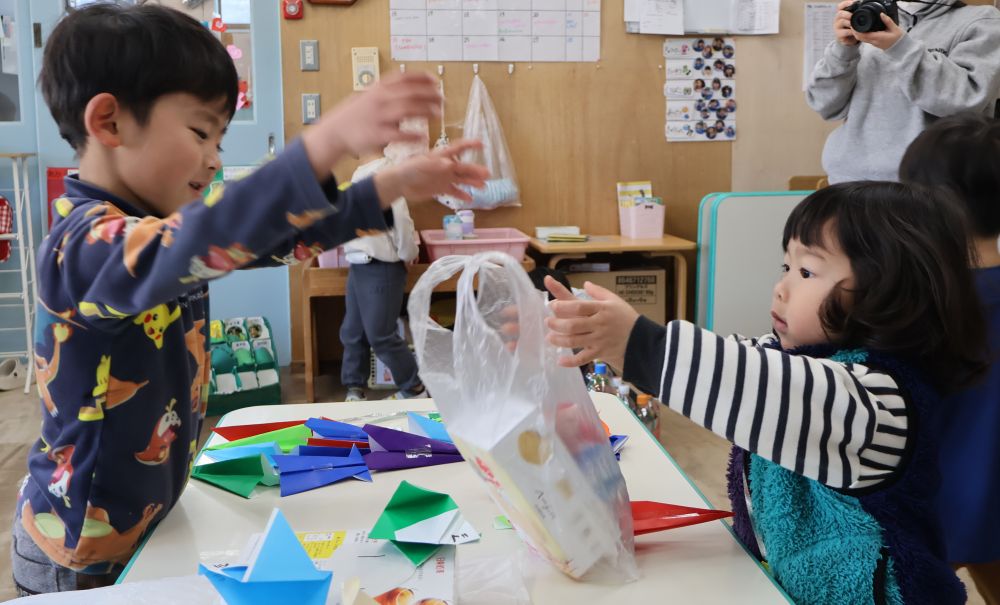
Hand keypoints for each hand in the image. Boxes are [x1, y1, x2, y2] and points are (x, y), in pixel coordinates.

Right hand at [301, 72, 441, 178]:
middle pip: (410, 93)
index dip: (422, 78)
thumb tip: (417, 86)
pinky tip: (423, 137)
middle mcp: (379, 99)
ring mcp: (378, 116)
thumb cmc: (359, 113)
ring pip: (407, 110)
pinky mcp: (377, 134)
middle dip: (430, 95)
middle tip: (443, 100)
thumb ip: (391, 91)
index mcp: (379, 88)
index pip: (404, 77)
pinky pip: (398, 134)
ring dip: (426, 111)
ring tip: (439, 114)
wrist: (336, 131)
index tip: (436, 82)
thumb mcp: (372, 95)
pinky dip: (412, 135)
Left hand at [373, 140, 489, 207]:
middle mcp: (445, 166)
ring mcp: (443, 178)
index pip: (458, 148)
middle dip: (475, 170)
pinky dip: (462, 195)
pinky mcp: (440, 189)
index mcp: (441, 157)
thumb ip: (437, 165)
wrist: (398, 183)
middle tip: (488, 174)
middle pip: (463, 167)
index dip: (469, 146)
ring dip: (472, 182)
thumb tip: (452, 164)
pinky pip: (453, 191)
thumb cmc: (409, 169)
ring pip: (461, 179)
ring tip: (484, 186)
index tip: (482, 144)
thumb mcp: (422, 165)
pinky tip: (470, 199)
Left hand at [543, 276, 638, 370]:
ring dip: (559, 340)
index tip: (552, 305)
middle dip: (557, 324)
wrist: (641, 339)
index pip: (579, 307)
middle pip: (573, 325)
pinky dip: (571, 362)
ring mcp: (598, 339)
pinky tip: (560, 361)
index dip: (564, 306)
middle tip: (548, 322)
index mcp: (601, 309)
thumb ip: (599, 292)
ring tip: (550, 337)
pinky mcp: (599, 352)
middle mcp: (599, 324)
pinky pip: (583, 359)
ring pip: (574, 341)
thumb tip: (585, 283)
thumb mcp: (615, 300)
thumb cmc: (626, 317)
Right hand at [835, 0, 859, 45]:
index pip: (840, 6)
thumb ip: (856, 13)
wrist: (848, 39)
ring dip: (850, 23)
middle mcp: (838, 19)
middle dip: (847, 14)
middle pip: (840, 13)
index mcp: (842, 13)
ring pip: (841, 22)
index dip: (846, 4)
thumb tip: (864, 5)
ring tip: (855, 24)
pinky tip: (855, 32)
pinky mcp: (838, 35)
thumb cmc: (852, 27)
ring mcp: (837, 27)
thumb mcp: (853, 19)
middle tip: (853, 16)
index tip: (853, 3)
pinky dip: (851, 31)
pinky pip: (844, 32)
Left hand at [853, 13, 903, 49]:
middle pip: (859, 38)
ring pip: (861, 39)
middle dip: (854, 31)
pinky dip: (860, 35)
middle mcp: (873, 41)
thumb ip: (887, 21)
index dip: (856, 31)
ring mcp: (873, 43)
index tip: (853, 25)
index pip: (863, 35)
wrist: (900, 47)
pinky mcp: (873, 43)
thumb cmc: (897, 38)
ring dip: (856, 34)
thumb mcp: (894, 28)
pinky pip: (864, 39)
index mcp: (877, 37)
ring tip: (854, 26)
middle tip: (851, 24)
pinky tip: (860, 30)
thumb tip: (881, 14)